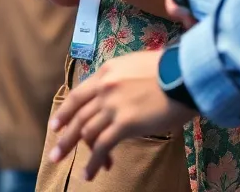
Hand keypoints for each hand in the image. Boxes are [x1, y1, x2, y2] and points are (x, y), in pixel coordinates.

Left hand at [47, 49, 196, 180]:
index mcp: (106, 72)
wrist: (184, 75)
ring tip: (65, 164)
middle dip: (64, 135)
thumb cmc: (169, 70)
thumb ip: (121, 80)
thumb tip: (119, 96)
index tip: (56, 124)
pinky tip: (90, 173)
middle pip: (78, 115)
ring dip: (75, 150)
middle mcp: (104, 88)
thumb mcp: (136, 67)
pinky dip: (94, 162)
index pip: (78, 95)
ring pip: (86, 131)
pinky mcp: (124, 123)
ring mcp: (112, 106)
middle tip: (55, 152)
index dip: (65, 112)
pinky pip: (103, 145)